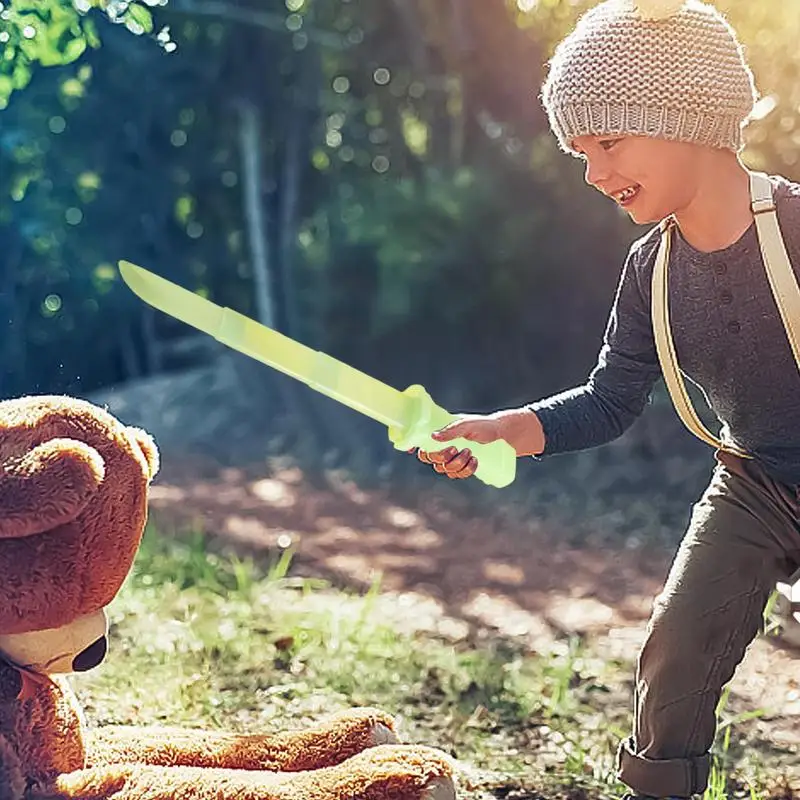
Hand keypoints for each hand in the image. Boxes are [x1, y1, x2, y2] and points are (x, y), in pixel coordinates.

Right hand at [407, 408, 544, 479]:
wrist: (505, 436)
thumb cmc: (485, 426)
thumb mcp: (468, 425)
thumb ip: (452, 430)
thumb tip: (433, 436)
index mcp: (442, 434)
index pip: (421, 442)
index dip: (412, 447)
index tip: (411, 449)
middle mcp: (445, 446)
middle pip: (431, 459)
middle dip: (441, 457)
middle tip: (455, 449)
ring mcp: (455, 458)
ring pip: (444, 469)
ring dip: (456, 464)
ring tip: (470, 454)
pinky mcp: (465, 467)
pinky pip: (458, 475)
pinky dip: (465, 471)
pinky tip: (475, 463)